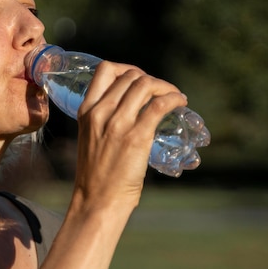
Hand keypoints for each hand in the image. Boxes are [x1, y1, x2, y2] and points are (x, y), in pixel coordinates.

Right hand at [71, 61, 187, 210]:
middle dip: (151, 80)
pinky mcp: (137, 137)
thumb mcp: (91, 138)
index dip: (127, 69)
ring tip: (175, 97)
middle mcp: (100, 112)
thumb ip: (104, 120)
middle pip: (131, 75)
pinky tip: (181, 103)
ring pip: (146, 85)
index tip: (139, 81)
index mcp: (86, 111)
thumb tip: (130, 108)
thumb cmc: (97, 174)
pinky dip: (174, 99)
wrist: (97, 199)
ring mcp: (118, 124)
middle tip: (162, 93)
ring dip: (166, 87)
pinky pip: (160, 105)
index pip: (105, 70)